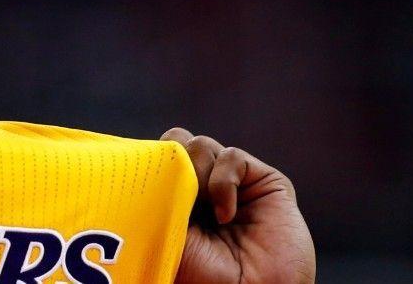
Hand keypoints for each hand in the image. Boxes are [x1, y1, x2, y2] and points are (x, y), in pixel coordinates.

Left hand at [161, 128, 314, 283]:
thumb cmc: (199, 273)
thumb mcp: (164, 228)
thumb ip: (158, 191)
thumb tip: (150, 156)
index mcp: (174, 197)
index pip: (156, 156)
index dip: (151, 163)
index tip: (148, 185)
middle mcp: (202, 188)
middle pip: (176, 142)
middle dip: (173, 163)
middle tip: (176, 198)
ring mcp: (232, 184)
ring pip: (200, 145)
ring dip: (196, 174)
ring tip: (201, 212)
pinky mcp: (264, 182)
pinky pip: (232, 156)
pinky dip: (224, 182)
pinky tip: (224, 215)